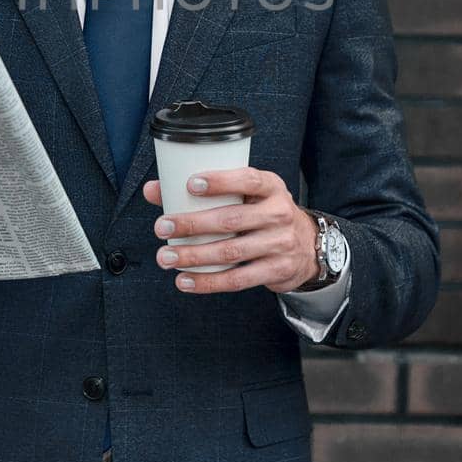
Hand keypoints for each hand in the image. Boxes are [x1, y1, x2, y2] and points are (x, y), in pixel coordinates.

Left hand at [142, 168, 319, 294]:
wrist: (307, 246)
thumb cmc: (264, 213)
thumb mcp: (247, 195)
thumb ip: (206, 190)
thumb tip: (154, 189)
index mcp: (271, 187)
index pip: (249, 180)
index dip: (221, 181)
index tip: (191, 184)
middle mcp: (278, 214)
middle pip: (232, 219)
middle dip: (192, 224)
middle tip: (162, 227)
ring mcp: (279, 244)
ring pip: (231, 252)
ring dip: (194, 256)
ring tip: (166, 256)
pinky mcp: (275, 271)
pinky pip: (237, 279)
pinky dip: (208, 282)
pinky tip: (185, 280)